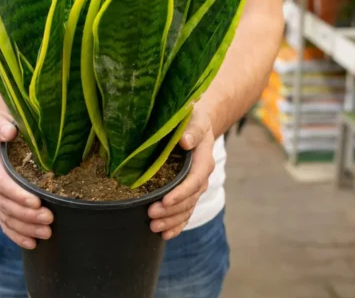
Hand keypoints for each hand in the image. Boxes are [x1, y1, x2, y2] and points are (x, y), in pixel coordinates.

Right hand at [0, 110, 52, 248]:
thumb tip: (9, 132)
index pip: (1, 182)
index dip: (17, 194)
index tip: (36, 201)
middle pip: (5, 204)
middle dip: (27, 215)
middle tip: (49, 219)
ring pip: (7, 217)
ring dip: (26, 227)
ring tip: (47, 232)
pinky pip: (5, 224)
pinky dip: (17, 235)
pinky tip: (32, 243)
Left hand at [148, 104, 215, 239]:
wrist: (196, 123)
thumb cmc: (192, 119)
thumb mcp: (195, 119)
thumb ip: (192, 130)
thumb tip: (185, 141)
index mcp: (203, 160)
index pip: (194, 180)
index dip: (180, 192)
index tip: (165, 200)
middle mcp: (201, 177)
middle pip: (189, 199)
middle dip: (171, 210)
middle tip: (151, 214)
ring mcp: (195, 187)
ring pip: (186, 209)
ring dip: (171, 220)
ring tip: (153, 227)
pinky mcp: (187, 192)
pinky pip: (185, 212)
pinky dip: (177, 225)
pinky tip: (165, 235)